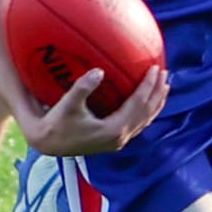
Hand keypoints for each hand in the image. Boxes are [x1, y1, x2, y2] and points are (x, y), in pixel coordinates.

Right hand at [18, 65, 166, 156]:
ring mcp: (118, 141)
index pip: (138, 104)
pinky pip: (137, 124)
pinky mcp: (113, 140)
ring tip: (163, 86)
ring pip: (144, 120)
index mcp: (114, 129)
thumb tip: (99, 71)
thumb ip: (83, 88)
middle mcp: (120, 137)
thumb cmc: (56, 123)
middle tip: (164, 73)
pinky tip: (146, 102)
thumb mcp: (68, 104)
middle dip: (157, 92)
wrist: (47, 143)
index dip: (148, 85)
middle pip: (146, 112)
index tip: (156, 68)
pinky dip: (145, 111)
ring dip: (155, 102)